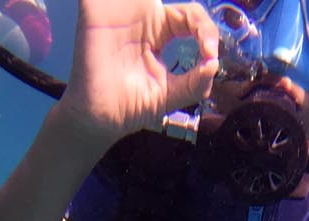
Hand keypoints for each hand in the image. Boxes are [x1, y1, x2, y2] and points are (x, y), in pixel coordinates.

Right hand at [49, 0, 219, 148]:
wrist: (99, 121)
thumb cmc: (130, 107)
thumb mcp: (170, 96)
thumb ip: (195, 83)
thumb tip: (214, 66)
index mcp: (160, 32)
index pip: (190, 16)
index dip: (205, 31)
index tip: (209, 54)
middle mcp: (142, 17)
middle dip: (193, 15)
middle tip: (203, 38)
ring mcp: (119, 12)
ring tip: (148, 3)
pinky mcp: (94, 12)